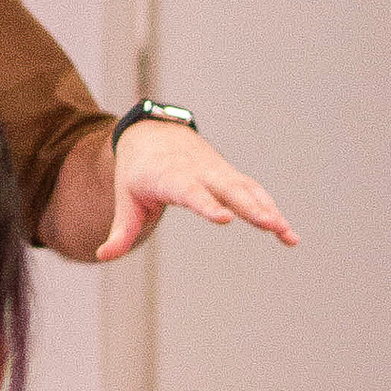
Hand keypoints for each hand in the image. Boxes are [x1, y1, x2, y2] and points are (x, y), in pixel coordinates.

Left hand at [99, 117, 296, 261]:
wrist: (154, 134)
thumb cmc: (138, 171)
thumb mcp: (125, 197)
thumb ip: (120, 230)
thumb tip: (102, 256)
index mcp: (170, 176)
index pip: (190, 192)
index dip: (207, 205)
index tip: (225, 219)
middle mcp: (199, 172)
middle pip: (228, 190)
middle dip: (250, 208)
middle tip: (270, 224)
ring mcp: (218, 172)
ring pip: (247, 191)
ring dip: (269, 211)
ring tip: (288, 235)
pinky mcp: (231, 176)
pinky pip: (255, 192)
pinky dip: (272, 209)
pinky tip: (288, 234)